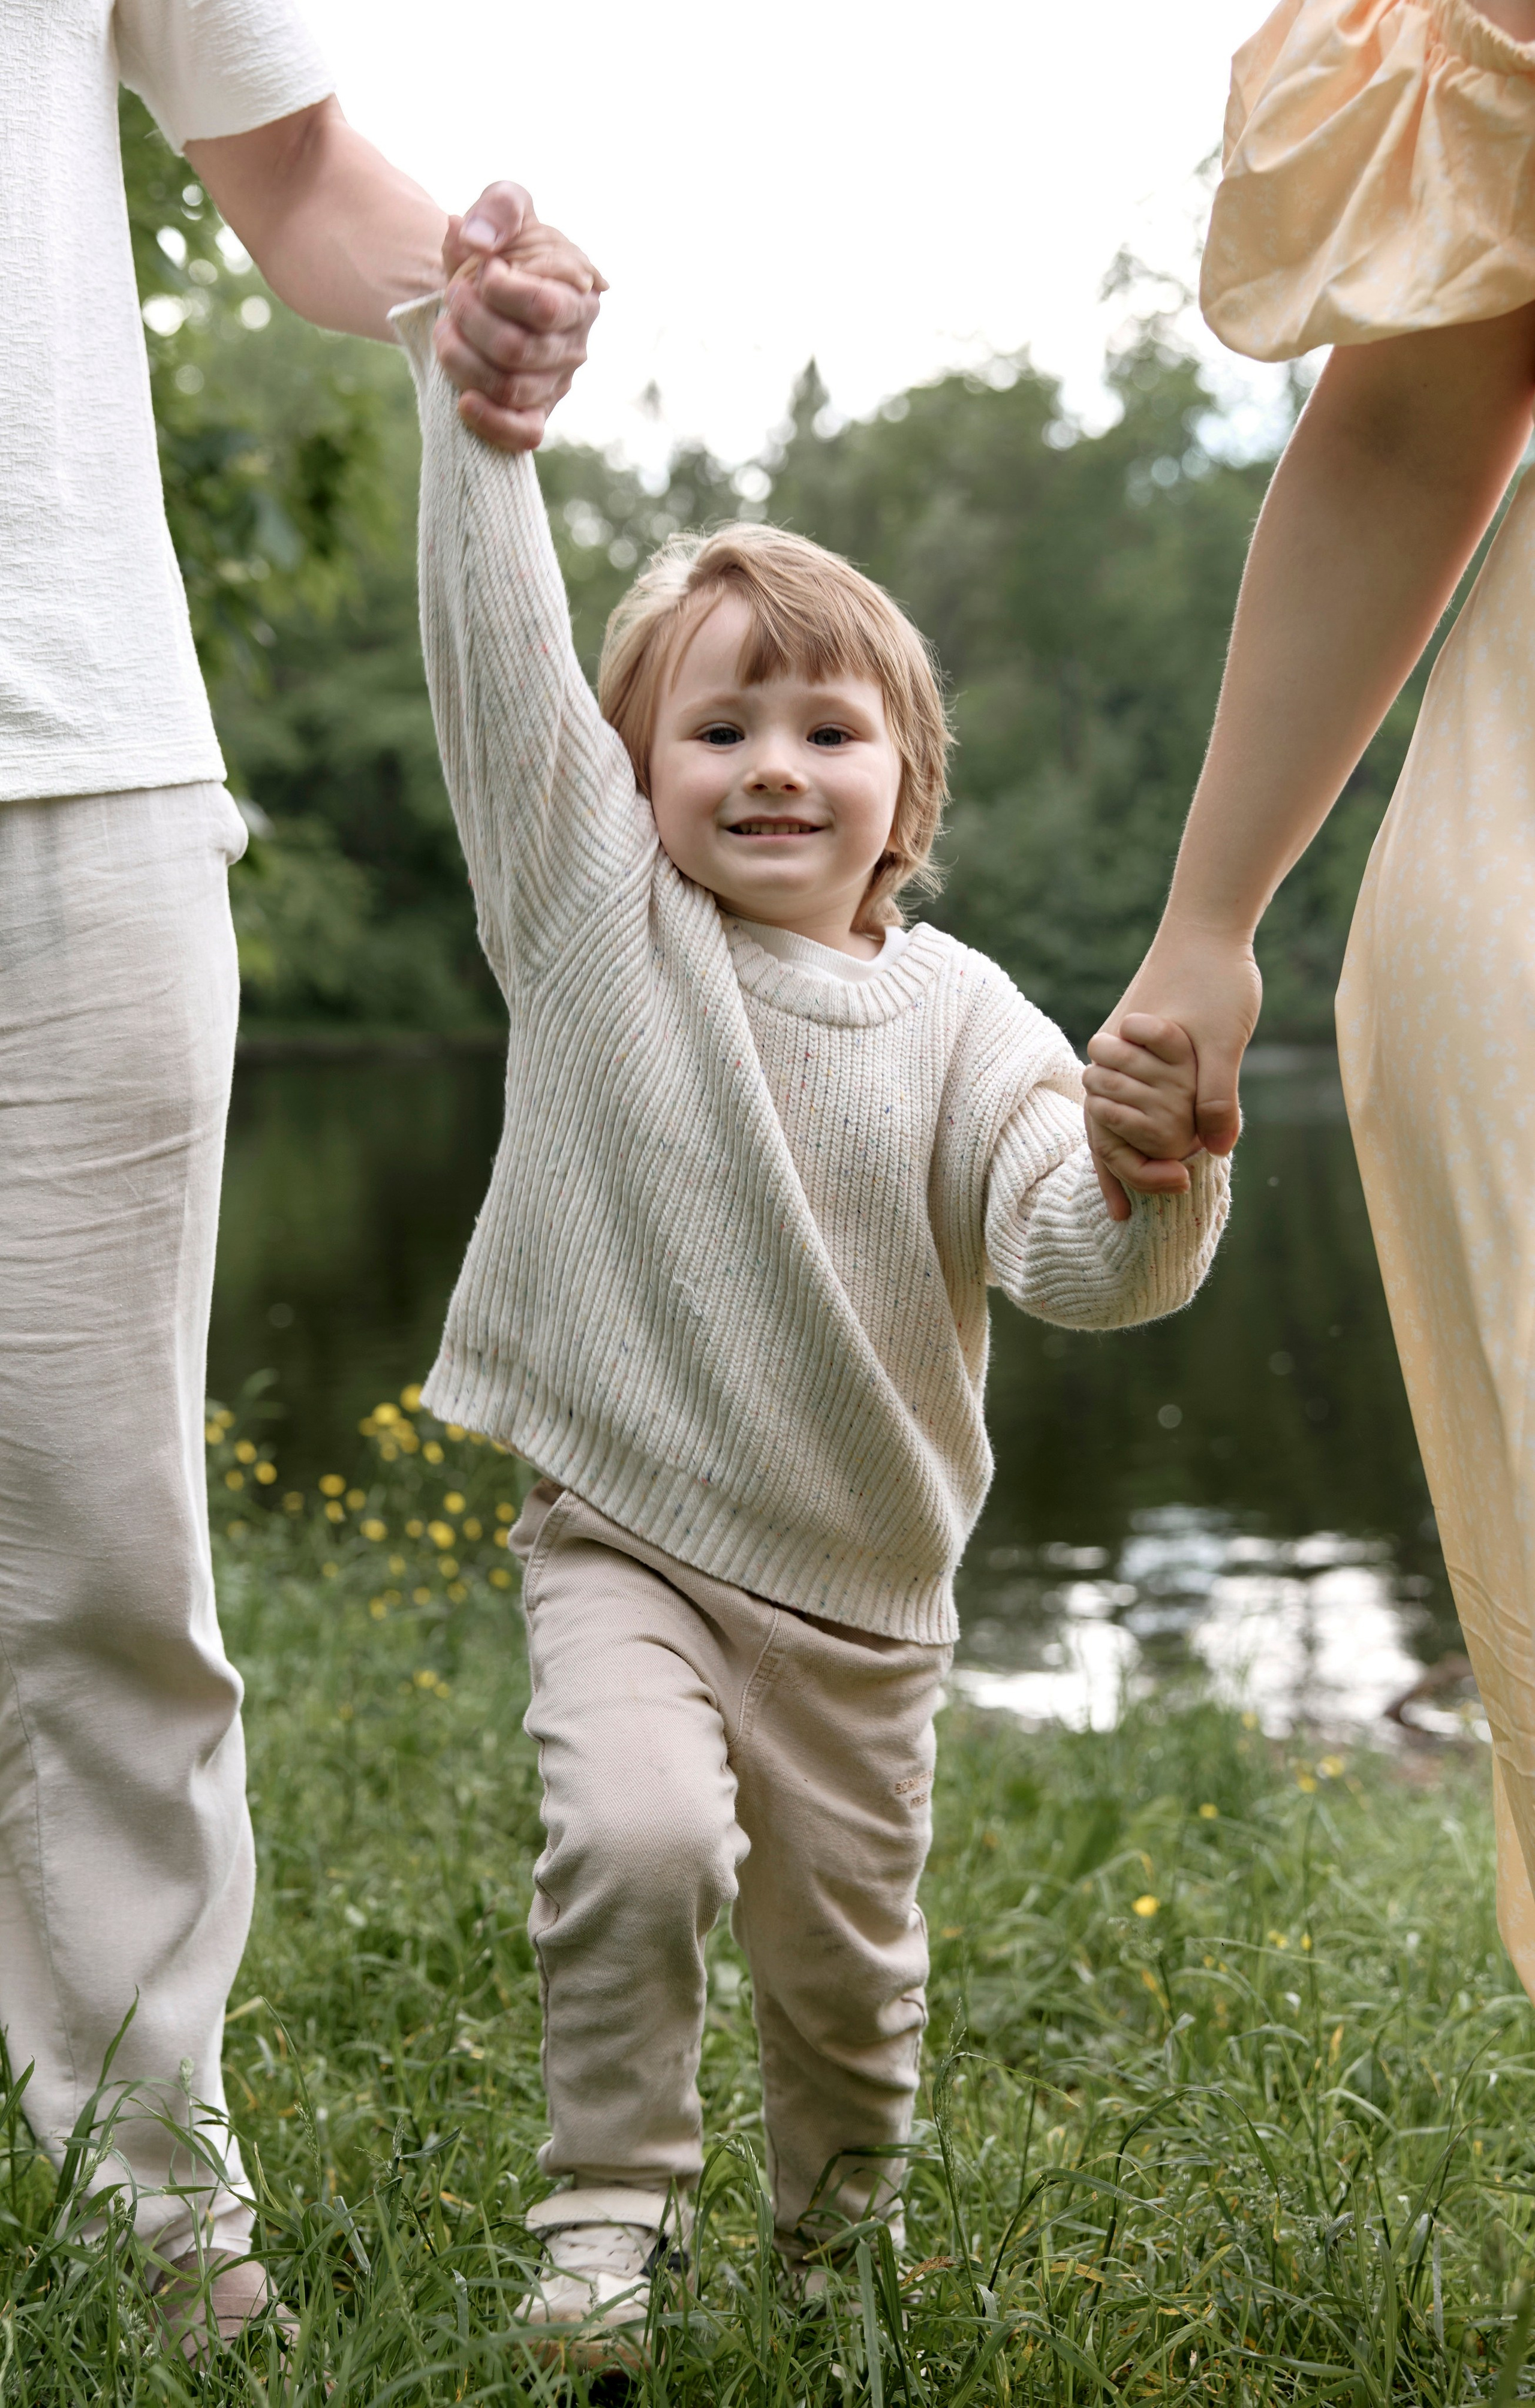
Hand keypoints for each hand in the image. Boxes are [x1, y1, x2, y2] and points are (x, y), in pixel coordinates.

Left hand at [434, 182, 605, 451]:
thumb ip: (498, 208)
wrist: (488, 284)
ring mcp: (558, 380)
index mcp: (578, 292)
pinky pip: (526, 434)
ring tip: (445, 332)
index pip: (540, 307)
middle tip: (453, 297)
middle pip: (517, 350)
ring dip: (462, 360)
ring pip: (509, 388)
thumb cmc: (504, 243)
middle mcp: (575, 341)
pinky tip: (463, 402)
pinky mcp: (539, 410)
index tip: (482, 269)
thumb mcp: (504, 204)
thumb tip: (477, 240)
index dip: (497, 290)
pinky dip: (492, 423)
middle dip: (469, 322)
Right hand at [1087, 923, 1261, 1221]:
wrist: (1209, 925)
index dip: (1129, 1169)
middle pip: (1100, 1125)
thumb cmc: (1215, 979)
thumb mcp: (1223, 1041)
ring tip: (1128, 1195)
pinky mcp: (1141, 1046)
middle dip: (1115, 1169)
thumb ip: (1218, 1095)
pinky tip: (1151, 1145)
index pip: (1107, 1129)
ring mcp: (1124, 1051)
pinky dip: (1135, 1125)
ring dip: (1119, 1151)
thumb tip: (1217, 1150)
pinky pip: (1130, 1095)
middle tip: (1127, 1212)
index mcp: (1121, 1058)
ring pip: (1110, 1112)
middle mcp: (1112, 1056)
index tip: (1156, 1194)